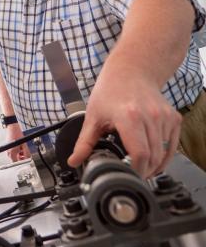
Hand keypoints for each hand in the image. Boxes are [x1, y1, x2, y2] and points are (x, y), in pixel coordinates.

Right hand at [6, 123, 30, 161]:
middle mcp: (8, 152)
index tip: (26, 160)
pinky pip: (13, 152)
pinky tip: (20, 147)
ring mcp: (8, 150)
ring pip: (15, 156)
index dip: (22, 162)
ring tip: (22, 148)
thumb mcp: (24, 145)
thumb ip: (26, 153)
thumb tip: (28, 158)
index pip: (17, 162)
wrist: (13, 128)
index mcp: (12, 152)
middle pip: (16, 159)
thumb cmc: (17, 134)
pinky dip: (17, 151)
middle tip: (25, 152)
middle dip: (21, 157)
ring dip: (20, 154)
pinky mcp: (8, 148)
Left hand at [67, 71, 181, 177]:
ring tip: (141, 168)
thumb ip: (84, 142)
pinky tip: (153, 159)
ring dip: (155, 165)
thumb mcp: (92, 116)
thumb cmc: (110, 91)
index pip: (140, 153)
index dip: (135, 170)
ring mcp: (164, 117)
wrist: (131, 71)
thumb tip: (74, 161)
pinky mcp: (173, 118)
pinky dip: (164, 156)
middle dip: (144, 171)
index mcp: (129, 117)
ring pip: (164, 153)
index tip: (127, 175)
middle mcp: (150, 116)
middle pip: (153, 157)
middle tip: (132, 175)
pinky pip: (172, 145)